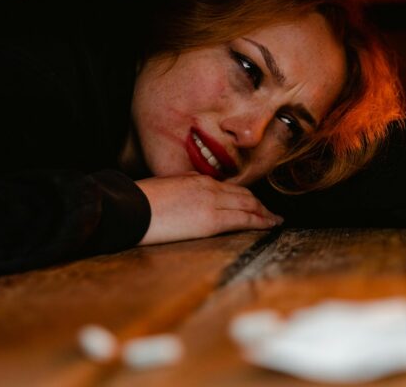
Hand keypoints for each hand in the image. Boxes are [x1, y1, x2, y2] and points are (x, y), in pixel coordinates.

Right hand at [135, 173, 282, 244]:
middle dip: (260, 205)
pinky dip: (260, 221)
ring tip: (274, 221)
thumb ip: (185, 192)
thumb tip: (191, 200)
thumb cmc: (140, 202)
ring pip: (249, 205)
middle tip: (271, 213)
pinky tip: (270, 225)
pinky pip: (244, 219)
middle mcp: (208, 187)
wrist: (130, 209)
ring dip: (264, 213)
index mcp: (196, 179)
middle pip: (244, 195)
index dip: (245, 196)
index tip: (254, 203)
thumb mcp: (166, 189)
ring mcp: (212, 202)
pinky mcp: (211, 220)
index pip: (230, 188)